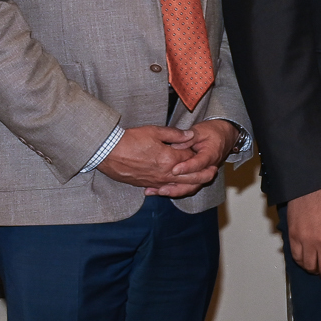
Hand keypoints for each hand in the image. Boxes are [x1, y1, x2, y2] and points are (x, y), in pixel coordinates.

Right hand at [98, 125, 213, 193]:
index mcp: (169, 158)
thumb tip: (191, 136)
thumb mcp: (154, 131)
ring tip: (200, 181)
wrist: (107, 152)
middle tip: (213, 172)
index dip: (197, 156)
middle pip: (190, 177)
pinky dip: (171, 189)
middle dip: (203, 175)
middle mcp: (165, 173)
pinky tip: (174, 188)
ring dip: (191, 184)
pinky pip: (163, 189)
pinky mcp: (146, 184)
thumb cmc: (130, 139)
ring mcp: (156, 181)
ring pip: (178, 186)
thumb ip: (175, 134)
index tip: (203, 152)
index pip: (190, 159)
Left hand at [152, 119, 236, 196]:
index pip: (200, 163)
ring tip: (161, 191)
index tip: (174, 170)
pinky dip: (176, 190)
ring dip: (177, 190)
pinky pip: (189, 186)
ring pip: (194, 187)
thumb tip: (175, 146)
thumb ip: (188, 138)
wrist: (224, 137)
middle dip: (181, 184)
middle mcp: (210, 166)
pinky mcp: (199, 177)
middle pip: (198, 180)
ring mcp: (205, 173)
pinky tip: (162, 191)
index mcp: (211, 154)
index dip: (187, 167)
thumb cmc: (212, 132)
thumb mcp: (200, 130)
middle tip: (165, 184)